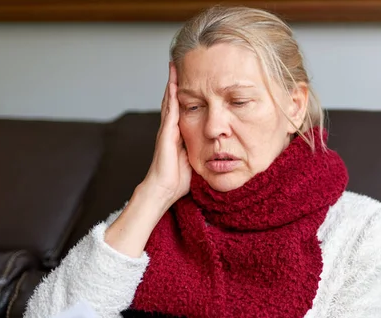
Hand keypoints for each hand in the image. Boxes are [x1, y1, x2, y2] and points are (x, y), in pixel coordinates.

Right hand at [142, 61, 191, 205]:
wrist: (164, 189)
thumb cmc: (178, 180)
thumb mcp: (194, 159)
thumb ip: (200, 149)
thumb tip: (216, 145)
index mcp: (178, 134)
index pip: (182, 109)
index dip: (185, 94)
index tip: (190, 79)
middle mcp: (170, 129)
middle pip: (173, 100)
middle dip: (176, 82)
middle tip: (179, 64)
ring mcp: (167, 130)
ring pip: (169, 101)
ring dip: (171, 83)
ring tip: (174, 66)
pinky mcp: (166, 133)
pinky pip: (169, 110)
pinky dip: (170, 95)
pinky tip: (173, 83)